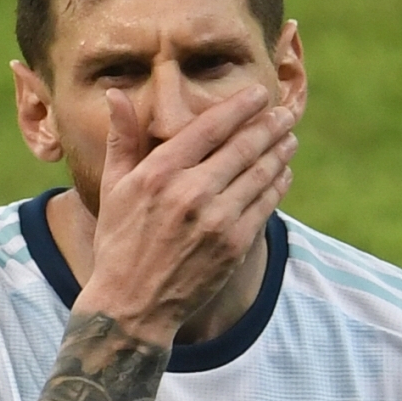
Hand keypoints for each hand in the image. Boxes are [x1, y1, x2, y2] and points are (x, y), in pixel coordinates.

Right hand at [75, 83, 297, 343]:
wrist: (133, 306)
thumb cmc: (119, 244)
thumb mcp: (112, 189)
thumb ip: (121, 140)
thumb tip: (116, 94)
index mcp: (158, 173)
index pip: (210, 128)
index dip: (239, 107)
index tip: (258, 94)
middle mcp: (190, 193)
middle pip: (243, 147)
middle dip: (269, 125)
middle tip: (285, 113)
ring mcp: (216, 220)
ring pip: (260, 174)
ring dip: (279, 152)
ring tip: (289, 138)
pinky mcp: (235, 245)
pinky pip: (265, 205)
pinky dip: (278, 184)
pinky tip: (283, 173)